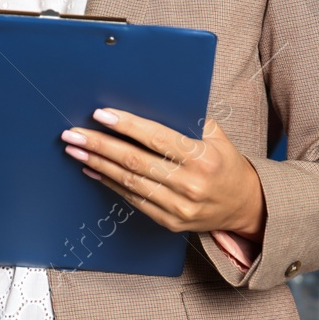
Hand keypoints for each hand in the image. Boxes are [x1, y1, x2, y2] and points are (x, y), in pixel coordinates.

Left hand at [61, 109, 265, 239]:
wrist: (246, 206)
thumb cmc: (225, 163)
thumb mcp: (216, 136)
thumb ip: (188, 118)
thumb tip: (153, 97)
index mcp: (202, 158)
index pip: (157, 138)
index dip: (126, 125)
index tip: (100, 114)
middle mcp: (190, 184)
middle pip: (135, 161)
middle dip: (100, 145)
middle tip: (72, 133)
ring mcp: (180, 207)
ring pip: (130, 182)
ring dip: (98, 163)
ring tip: (75, 149)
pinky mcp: (170, 222)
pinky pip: (133, 201)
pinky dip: (109, 183)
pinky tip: (92, 169)